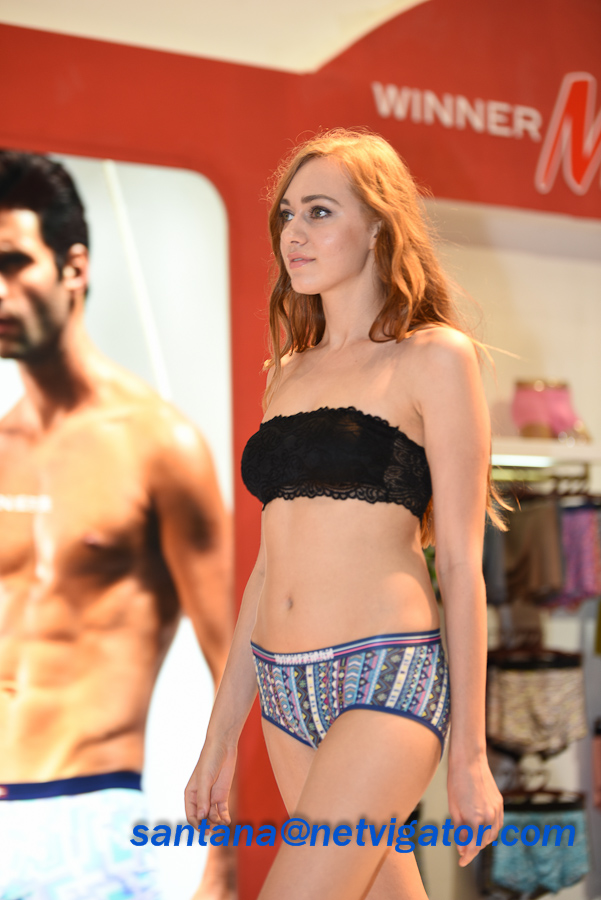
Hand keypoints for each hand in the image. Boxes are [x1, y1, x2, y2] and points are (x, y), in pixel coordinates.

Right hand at [185, 735, 236, 830]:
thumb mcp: (205, 779)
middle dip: (206, 826)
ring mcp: (211, 797)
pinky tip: (227, 820)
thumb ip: (203, 798)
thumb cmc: (209, 760)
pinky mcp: (222, 795)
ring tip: (222, 824)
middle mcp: (200, 798)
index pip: (191, 814)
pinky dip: (224, 817)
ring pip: (212, 816)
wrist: (223, 747)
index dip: (196, 824)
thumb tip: (202, 817)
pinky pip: (222, 810)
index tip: (203, 829)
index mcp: (190, 794)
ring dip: (216, 822)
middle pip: (202, 818)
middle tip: (213, 831)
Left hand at [447, 751, 502, 866]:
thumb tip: (462, 847)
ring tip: (471, 840)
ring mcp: (496, 810)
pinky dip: (490, 830)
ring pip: (492, 834)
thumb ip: (459, 830)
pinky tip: (482, 829)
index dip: (466, 856)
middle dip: (473, 848)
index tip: (461, 862)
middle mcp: (489, 817)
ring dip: (482, 840)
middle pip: (483, 842)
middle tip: (463, 851)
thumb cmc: (456, 782)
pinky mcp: (499, 803)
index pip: (472, 847)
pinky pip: (497, 824)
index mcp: (475, 820)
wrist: (469, 761)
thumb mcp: (453, 808)